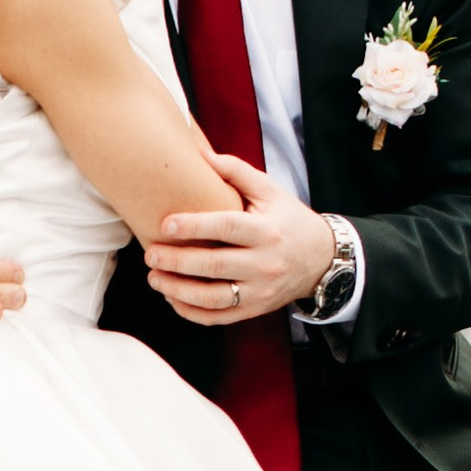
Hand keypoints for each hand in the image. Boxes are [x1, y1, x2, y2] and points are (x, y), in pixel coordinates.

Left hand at [144, 156, 336, 324]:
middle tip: (150, 254)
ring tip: (154, 278)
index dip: (194, 226)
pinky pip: (218, 317)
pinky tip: (171, 297)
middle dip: (177, 262)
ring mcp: (260, 291)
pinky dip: (191, 311)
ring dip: (178, 290)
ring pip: (213, 298)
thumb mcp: (270, 191)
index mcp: (266, 231)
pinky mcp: (254, 310)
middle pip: (215, 266)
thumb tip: (199, 152)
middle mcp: (264, 264)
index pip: (227, 228)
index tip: (166, 224)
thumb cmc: (288, 220)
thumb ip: (235, 171)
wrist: (321, 259)